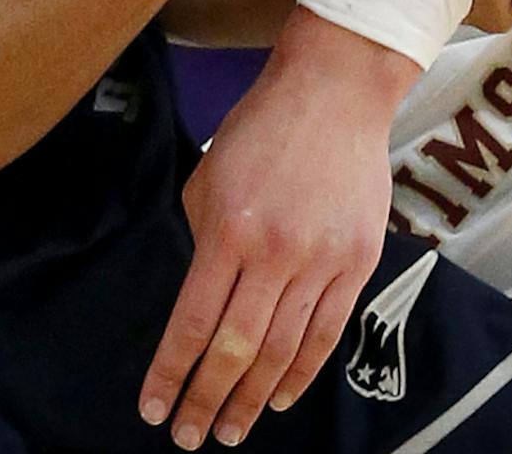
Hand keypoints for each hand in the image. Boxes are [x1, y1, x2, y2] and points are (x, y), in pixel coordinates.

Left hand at [141, 12, 415, 448]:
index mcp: (228, 230)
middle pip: (237, 349)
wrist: (334, 94)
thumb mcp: (208, 177)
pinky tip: (280, 399)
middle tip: (189, 438)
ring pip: (283, 352)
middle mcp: (275, 253)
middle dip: (208, 399)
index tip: (153, 409)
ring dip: (252, 399)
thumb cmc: (259, 129)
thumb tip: (201, 300)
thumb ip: (204, 242)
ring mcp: (322, 262)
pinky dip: (302, 374)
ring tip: (229, 430)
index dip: (171, 372)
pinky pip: (327, 334)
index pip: (193, 322)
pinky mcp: (358, 263)